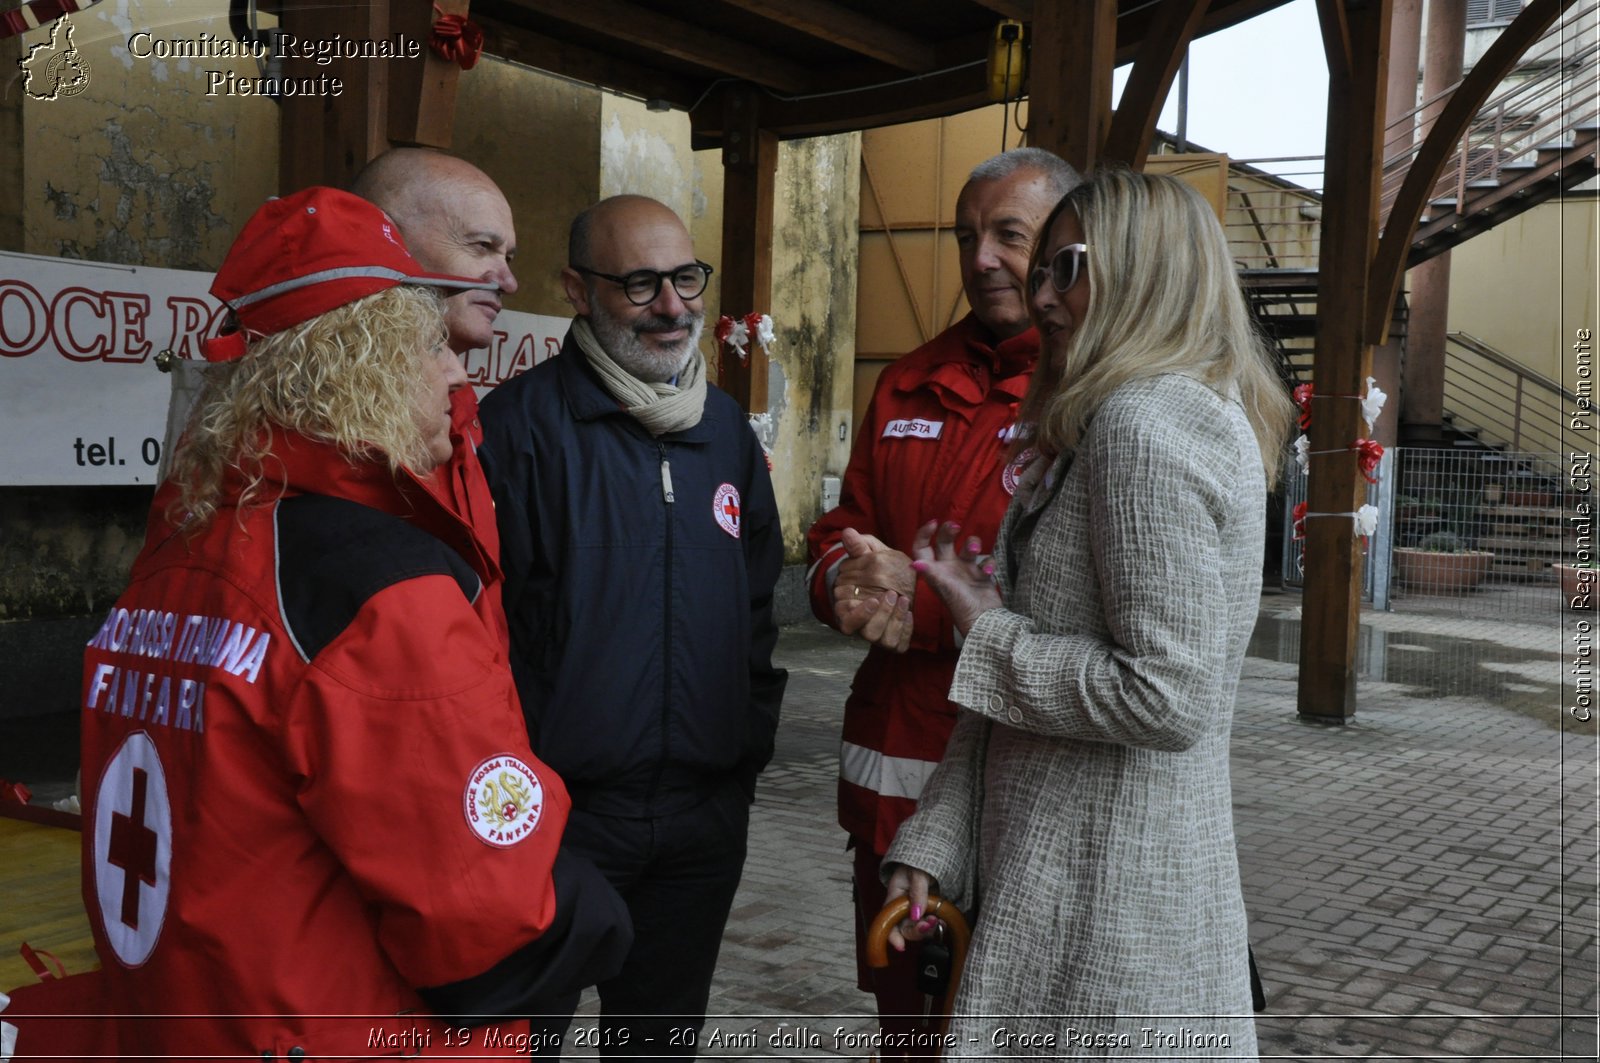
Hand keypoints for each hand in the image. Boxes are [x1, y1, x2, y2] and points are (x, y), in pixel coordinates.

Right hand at [832, 528, 914, 651]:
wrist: (896, 579)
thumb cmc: (877, 569)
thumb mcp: (869, 556)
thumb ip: (859, 547)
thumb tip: (848, 532)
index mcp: (851, 610)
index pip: (847, 623)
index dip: (858, 616)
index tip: (873, 600)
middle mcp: (864, 626)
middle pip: (868, 633)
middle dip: (881, 616)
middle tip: (892, 594)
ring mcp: (880, 635)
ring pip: (884, 640)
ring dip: (894, 620)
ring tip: (903, 599)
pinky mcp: (896, 640)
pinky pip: (899, 644)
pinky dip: (905, 630)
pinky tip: (910, 614)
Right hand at [883, 863, 936, 952]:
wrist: (932, 856)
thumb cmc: (920, 862)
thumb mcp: (918, 873)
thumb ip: (918, 892)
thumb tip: (916, 915)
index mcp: (895, 897)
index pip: (888, 919)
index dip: (892, 935)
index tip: (901, 946)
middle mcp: (903, 907)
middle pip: (905, 928)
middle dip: (918, 931)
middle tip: (932, 923)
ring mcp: (916, 910)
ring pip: (918, 928)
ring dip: (929, 929)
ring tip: (939, 921)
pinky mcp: (927, 910)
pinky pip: (930, 924)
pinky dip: (936, 926)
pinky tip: (942, 922)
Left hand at [910, 520, 1001, 635]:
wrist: (984, 622)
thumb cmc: (961, 607)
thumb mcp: (945, 589)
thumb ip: (932, 574)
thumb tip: (914, 564)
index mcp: (935, 570)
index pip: (922, 548)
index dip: (924, 534)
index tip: (933, 523)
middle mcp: (948, 568)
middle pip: (945, 541)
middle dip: (949, 530)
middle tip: (955, 526)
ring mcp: (966, 570)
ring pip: (969, 546)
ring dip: (973, 543)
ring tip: (974, 551)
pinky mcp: (982, 575)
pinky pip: (986, 560)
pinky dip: (989, 563)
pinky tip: (988, 572)